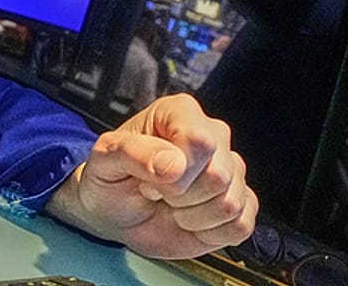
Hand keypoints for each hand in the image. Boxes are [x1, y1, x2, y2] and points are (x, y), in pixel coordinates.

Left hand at [44, 94, 257, 259]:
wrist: (114, 214)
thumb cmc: (110, 179)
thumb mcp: (105, 160)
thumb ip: (133, 153)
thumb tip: (174, 164)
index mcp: (180, 113)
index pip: (200, 142)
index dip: (174, 171)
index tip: (148, 177)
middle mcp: (213, 135)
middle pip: (219, 176)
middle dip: (180, 196)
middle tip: (158, 192)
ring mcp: (230, 170)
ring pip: (230, 203)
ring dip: (193, 217)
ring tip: (172, 205)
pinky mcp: (240, 204)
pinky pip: (241, 225)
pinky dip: (210, 234)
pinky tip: (191, 221)